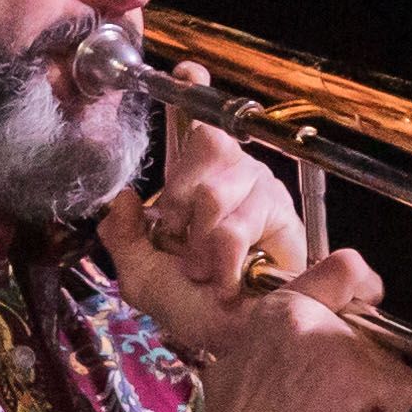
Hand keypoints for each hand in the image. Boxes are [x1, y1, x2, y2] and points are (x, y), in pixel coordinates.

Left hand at [100, 63, 311, 358]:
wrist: (236, 342)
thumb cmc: (194, 311)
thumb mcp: (143, 277)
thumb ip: (123, 237)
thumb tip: (122, 197)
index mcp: (196, 185)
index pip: (196, 127)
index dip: (191, 93)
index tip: (187, 69)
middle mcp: (234, 180)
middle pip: (206, 148)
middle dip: (184, 205)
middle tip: (185, 250)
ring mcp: (264, 195)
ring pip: (221, 189)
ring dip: (206, 241)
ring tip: (208, 273)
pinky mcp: (288, 219)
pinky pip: (251, 214)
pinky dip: (230, 252)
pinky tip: (233, 275)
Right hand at [191, 251, 411, 411]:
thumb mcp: (242, 364)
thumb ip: (279, 343)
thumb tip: (300, 350)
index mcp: (278, 308)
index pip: (345, 265)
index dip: (367, 290)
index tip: (365, 315)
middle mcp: (306, 313)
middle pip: (375, 324)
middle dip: (366, 365)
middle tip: (335, 400)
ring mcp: (333, 341)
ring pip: (392, 360)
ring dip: (373, 396)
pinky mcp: (356, 375)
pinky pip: (405, 389)